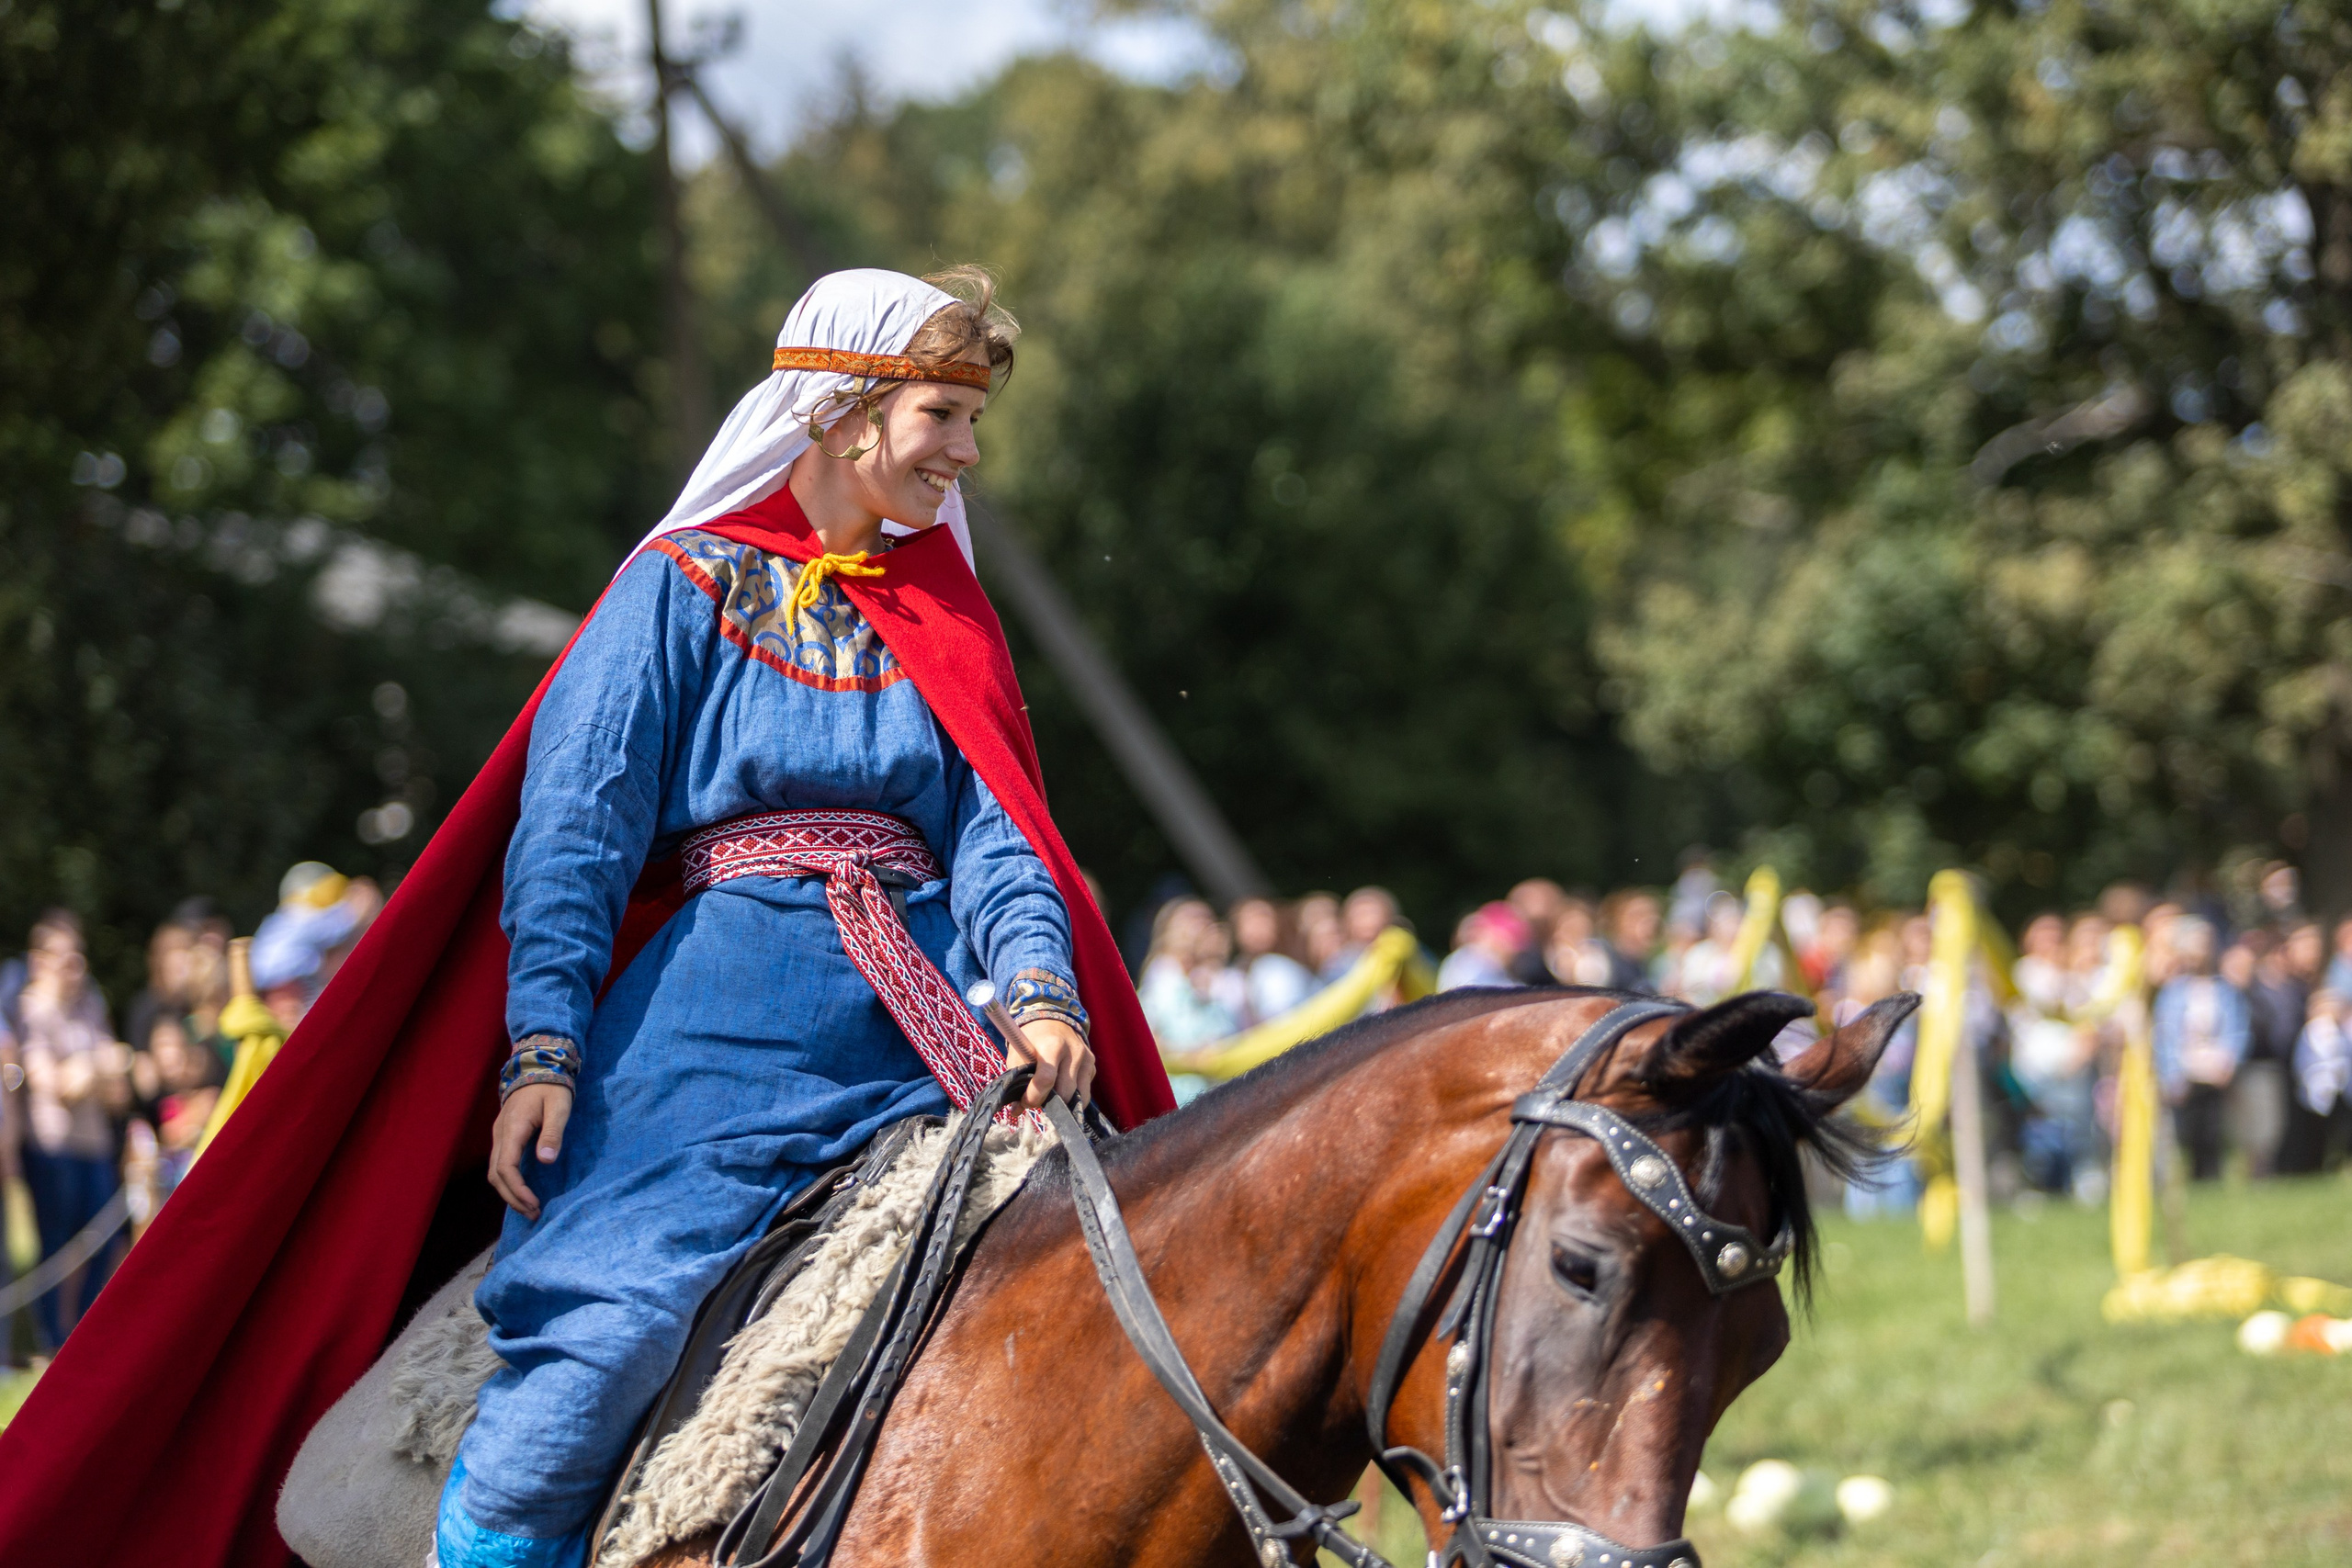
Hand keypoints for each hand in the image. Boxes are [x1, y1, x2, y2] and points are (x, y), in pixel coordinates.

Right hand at [489, 1082, 572, 1219]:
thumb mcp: (559, 1108)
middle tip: (534, 1213)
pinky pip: (499, 1164)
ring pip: (495, 1172)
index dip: (517, 1189)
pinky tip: (522, 1190)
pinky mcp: (503, 1136)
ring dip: (509, 1192)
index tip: (533, 1203)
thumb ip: (552, 1133)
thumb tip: (546, 1160)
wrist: (538, 1067)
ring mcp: (499, 1135)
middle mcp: (500, 1134)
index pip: (506, 1167)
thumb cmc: (552, 1088)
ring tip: (529, 1207)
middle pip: (496, 1175)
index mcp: (513, 1128)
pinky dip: (508, 1181)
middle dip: (512, 1197)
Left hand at [1005, 1016, 1094, 1110]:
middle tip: (1037, 1099)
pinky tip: (1061, 1086)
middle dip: (1049, 1103)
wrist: (1053, 1021)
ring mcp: (1087, 1059)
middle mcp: (1074, 1052)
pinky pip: (1084, 1090)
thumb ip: (1017, 1080)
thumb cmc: (1032, 1039)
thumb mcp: (1018, 1053)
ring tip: (1050, 1095)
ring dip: (1063, 1103)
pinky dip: (1073, 1095)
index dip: (1034, 1097)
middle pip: (1065, 1092)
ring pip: (1079, 1097)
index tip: (1024, 1102)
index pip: (1046, 1079)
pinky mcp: (1093, 1065)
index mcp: (1052, 1046)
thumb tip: (1017, 1110)